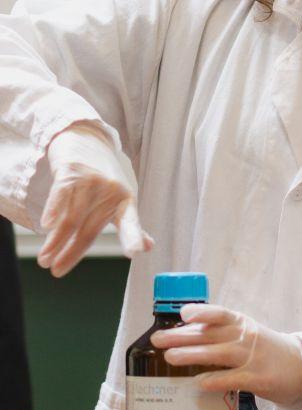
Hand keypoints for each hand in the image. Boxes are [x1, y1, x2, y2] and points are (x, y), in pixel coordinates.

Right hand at [37, 122, 152, 276]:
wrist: (87, 139)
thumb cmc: (105, 176)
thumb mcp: (123, 198)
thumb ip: (131, 224)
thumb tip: (148, 247)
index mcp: (126, 201)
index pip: (131, 222)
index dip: (133, 237)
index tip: (135, 252)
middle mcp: (111, 191)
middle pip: (89, 228)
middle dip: (72, 252)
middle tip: (56, 270)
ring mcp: (92, 180)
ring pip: (72, 216)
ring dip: (56, 240)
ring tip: (44, 258)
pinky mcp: (72, 170)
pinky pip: (62, 193)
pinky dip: (54, 209)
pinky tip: (47, 225)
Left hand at [151, 304, 301, 409]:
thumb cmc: (267, 351)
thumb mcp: (247, 335)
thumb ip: (221, 335)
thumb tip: (185, 337)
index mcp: (243, 324)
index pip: (221, 314)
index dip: (202, 312)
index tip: (182, 314)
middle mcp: (247, 337)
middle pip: (212, 334)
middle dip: (183, 336)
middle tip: (158, 340)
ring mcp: (253, 358)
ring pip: (219, 354)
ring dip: (193, 355)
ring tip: (171, 357)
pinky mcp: (259, 379)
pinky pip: (234, 379)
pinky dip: (216, 379)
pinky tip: (199, 383)